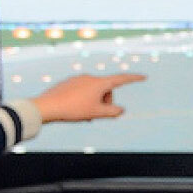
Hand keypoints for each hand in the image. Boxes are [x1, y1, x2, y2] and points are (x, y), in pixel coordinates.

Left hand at [31, 73, 145, 122]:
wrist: (48, 106)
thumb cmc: (74, 110)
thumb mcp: (97, 113)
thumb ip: (112, 112)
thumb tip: (121, 110)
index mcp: (99, 83)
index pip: (121, 79)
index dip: (134, 78)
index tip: (144, 77)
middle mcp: (90, 78)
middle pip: (106, 90)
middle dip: (106, 102)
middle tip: (98, 115)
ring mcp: (78, 79)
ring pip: (94, 92)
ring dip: (95, 103)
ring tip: (86, 115)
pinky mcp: (69, 83)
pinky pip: (83, 91)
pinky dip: (85, 100)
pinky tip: (76, 110)